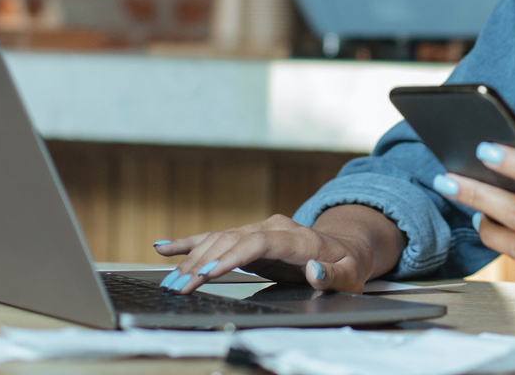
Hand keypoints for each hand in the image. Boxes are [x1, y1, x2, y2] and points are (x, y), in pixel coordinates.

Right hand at [152, 205, 402, 294]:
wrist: (343, 246)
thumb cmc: (346, 263)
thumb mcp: (351, 274)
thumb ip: (333, 275)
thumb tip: (313, 270)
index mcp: (297, 238)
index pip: (258, 242)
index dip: (231, 256)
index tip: (209, 273)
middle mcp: (273, 228)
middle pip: (231, 241)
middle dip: (202, 264)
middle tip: (179, 287)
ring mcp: (258, 230)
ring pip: (218, 240)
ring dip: (191, 259)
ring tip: (170, 280)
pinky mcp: (248, 237)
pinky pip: (215, 237)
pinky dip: (189, 242)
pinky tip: (164, 247)